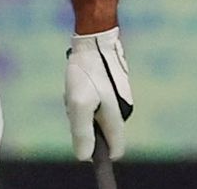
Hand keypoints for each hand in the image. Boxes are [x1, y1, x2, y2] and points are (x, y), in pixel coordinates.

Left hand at [65, 27, 132, 161]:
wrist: (94, 39)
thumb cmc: (86, 73)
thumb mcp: (78, 104)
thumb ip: (82, 132)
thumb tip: (84, 157)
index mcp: (118, 118)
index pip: (115, 150)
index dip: (99, 154)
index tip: (82, 142)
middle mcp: (122, 110)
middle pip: (101, 134)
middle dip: (86, 125)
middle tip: (74, 105)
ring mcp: (118, 98)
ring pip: (96, 116)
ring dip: (83, 108)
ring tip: (77, 89)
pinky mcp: (113, 87)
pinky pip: (96, 102)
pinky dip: (85, 97)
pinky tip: (80, 82)